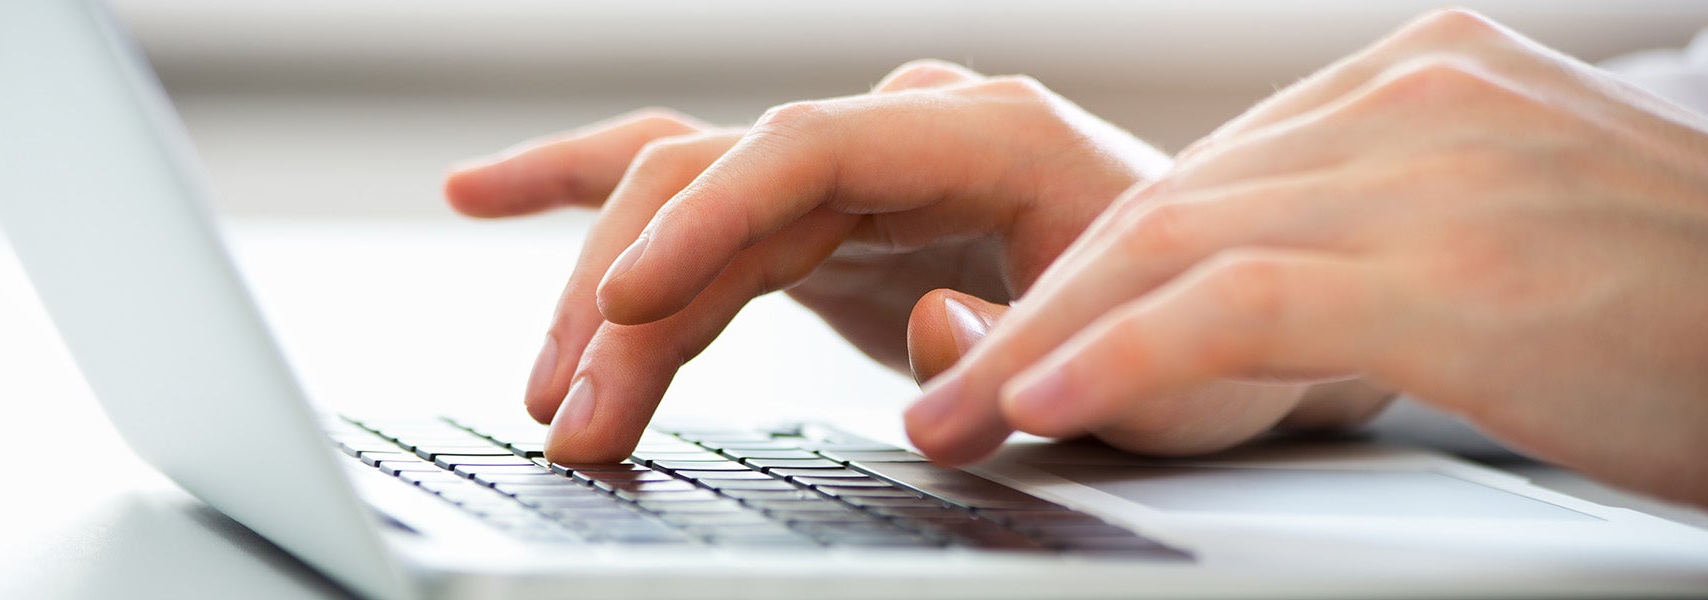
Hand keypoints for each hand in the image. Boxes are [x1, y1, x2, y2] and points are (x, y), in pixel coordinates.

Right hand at [447, 60, 1173, 462]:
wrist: (1219, 324)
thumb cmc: (1198, 338)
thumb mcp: (1153, 367)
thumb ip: (1030, 344)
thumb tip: (925, 321)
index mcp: (987, 135)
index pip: (806, 151)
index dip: (701, 222)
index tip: (618, 307)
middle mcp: (905, 133)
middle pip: (717, 178)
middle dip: (629, 299)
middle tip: (574, 422)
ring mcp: (856, 175)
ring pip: (684, 199)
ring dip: (602, 300)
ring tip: (550, 405)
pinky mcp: (824, 226)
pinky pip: (692, 199)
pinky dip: (587, 201)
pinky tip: (488, 197)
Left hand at [932, 9, 1707, 509]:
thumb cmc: (1696, 319)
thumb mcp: (1525, 240)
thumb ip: (1398, 231)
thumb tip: (1271, 294)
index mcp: (1428, 77)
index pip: (1213, 175)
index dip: (1095, 272)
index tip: (1016, 343)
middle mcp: (1417, 94)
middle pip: (1170, 199)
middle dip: (1043, 308)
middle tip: (949, 396)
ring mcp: (1434, 165)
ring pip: (1173, 242)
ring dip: (1045, 342)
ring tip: (960, 423)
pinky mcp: (1451, 263)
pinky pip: (1236, 303)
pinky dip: (1125, 355)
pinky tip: (1045, 405)